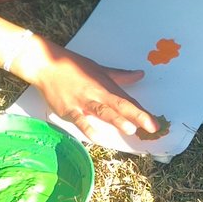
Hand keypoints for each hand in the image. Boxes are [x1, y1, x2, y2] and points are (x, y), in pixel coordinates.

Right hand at [32, 47, 157, 138]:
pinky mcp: (68, 108)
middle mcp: (97, 94)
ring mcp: (83, 102)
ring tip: (129, 129)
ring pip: (102, 111)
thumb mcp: (100, 69)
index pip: (127, 101)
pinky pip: (79, 119)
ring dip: (116, 120)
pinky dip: (88, 128)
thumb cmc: (73, 66)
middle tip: (150, 127)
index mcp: (106, 85)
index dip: (142, 112)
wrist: (47, 64)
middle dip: (136, 116)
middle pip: (119, 106)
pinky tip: (97, 137)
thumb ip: (120, 76)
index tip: (154, 124)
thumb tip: (140, 75)